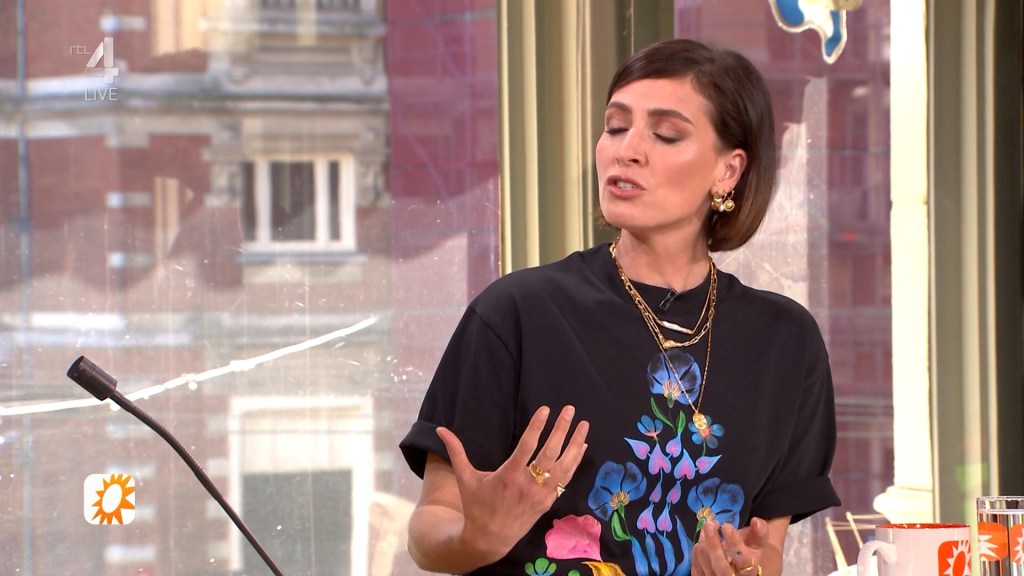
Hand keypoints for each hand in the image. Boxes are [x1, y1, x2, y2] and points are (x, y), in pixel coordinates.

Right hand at [437, 405, 589, 565]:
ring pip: (563, 466)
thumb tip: (441, 429)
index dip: (537, 426)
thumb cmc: (476, 506)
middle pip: (550, 453)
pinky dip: (575, 462)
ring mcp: (541, 494)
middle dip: (561, 429)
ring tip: (584, 425)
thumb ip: (456, 451)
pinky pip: (565, 479)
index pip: (527, 446)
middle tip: (570, 410)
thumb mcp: (464, 478)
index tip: (546, 409)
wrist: (489, 539)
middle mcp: (528, 484)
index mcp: (508, 476)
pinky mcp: (547, 501)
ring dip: (575, 444)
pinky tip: (581, 446)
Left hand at [691, 517, 773, 575]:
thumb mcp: (756, 544)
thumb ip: (759, 532)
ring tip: (707, 529)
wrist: (737, 567)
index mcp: (750, 571)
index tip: (726, 526)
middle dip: (714, 544)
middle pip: (721, 565)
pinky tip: (701, 540)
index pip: (744, 560)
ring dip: (703, 543)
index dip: (735, 543)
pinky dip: (696, 551)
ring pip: (706, 564)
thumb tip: (756, 521)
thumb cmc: (747, 553)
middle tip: (710, 524)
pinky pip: (696, 568)